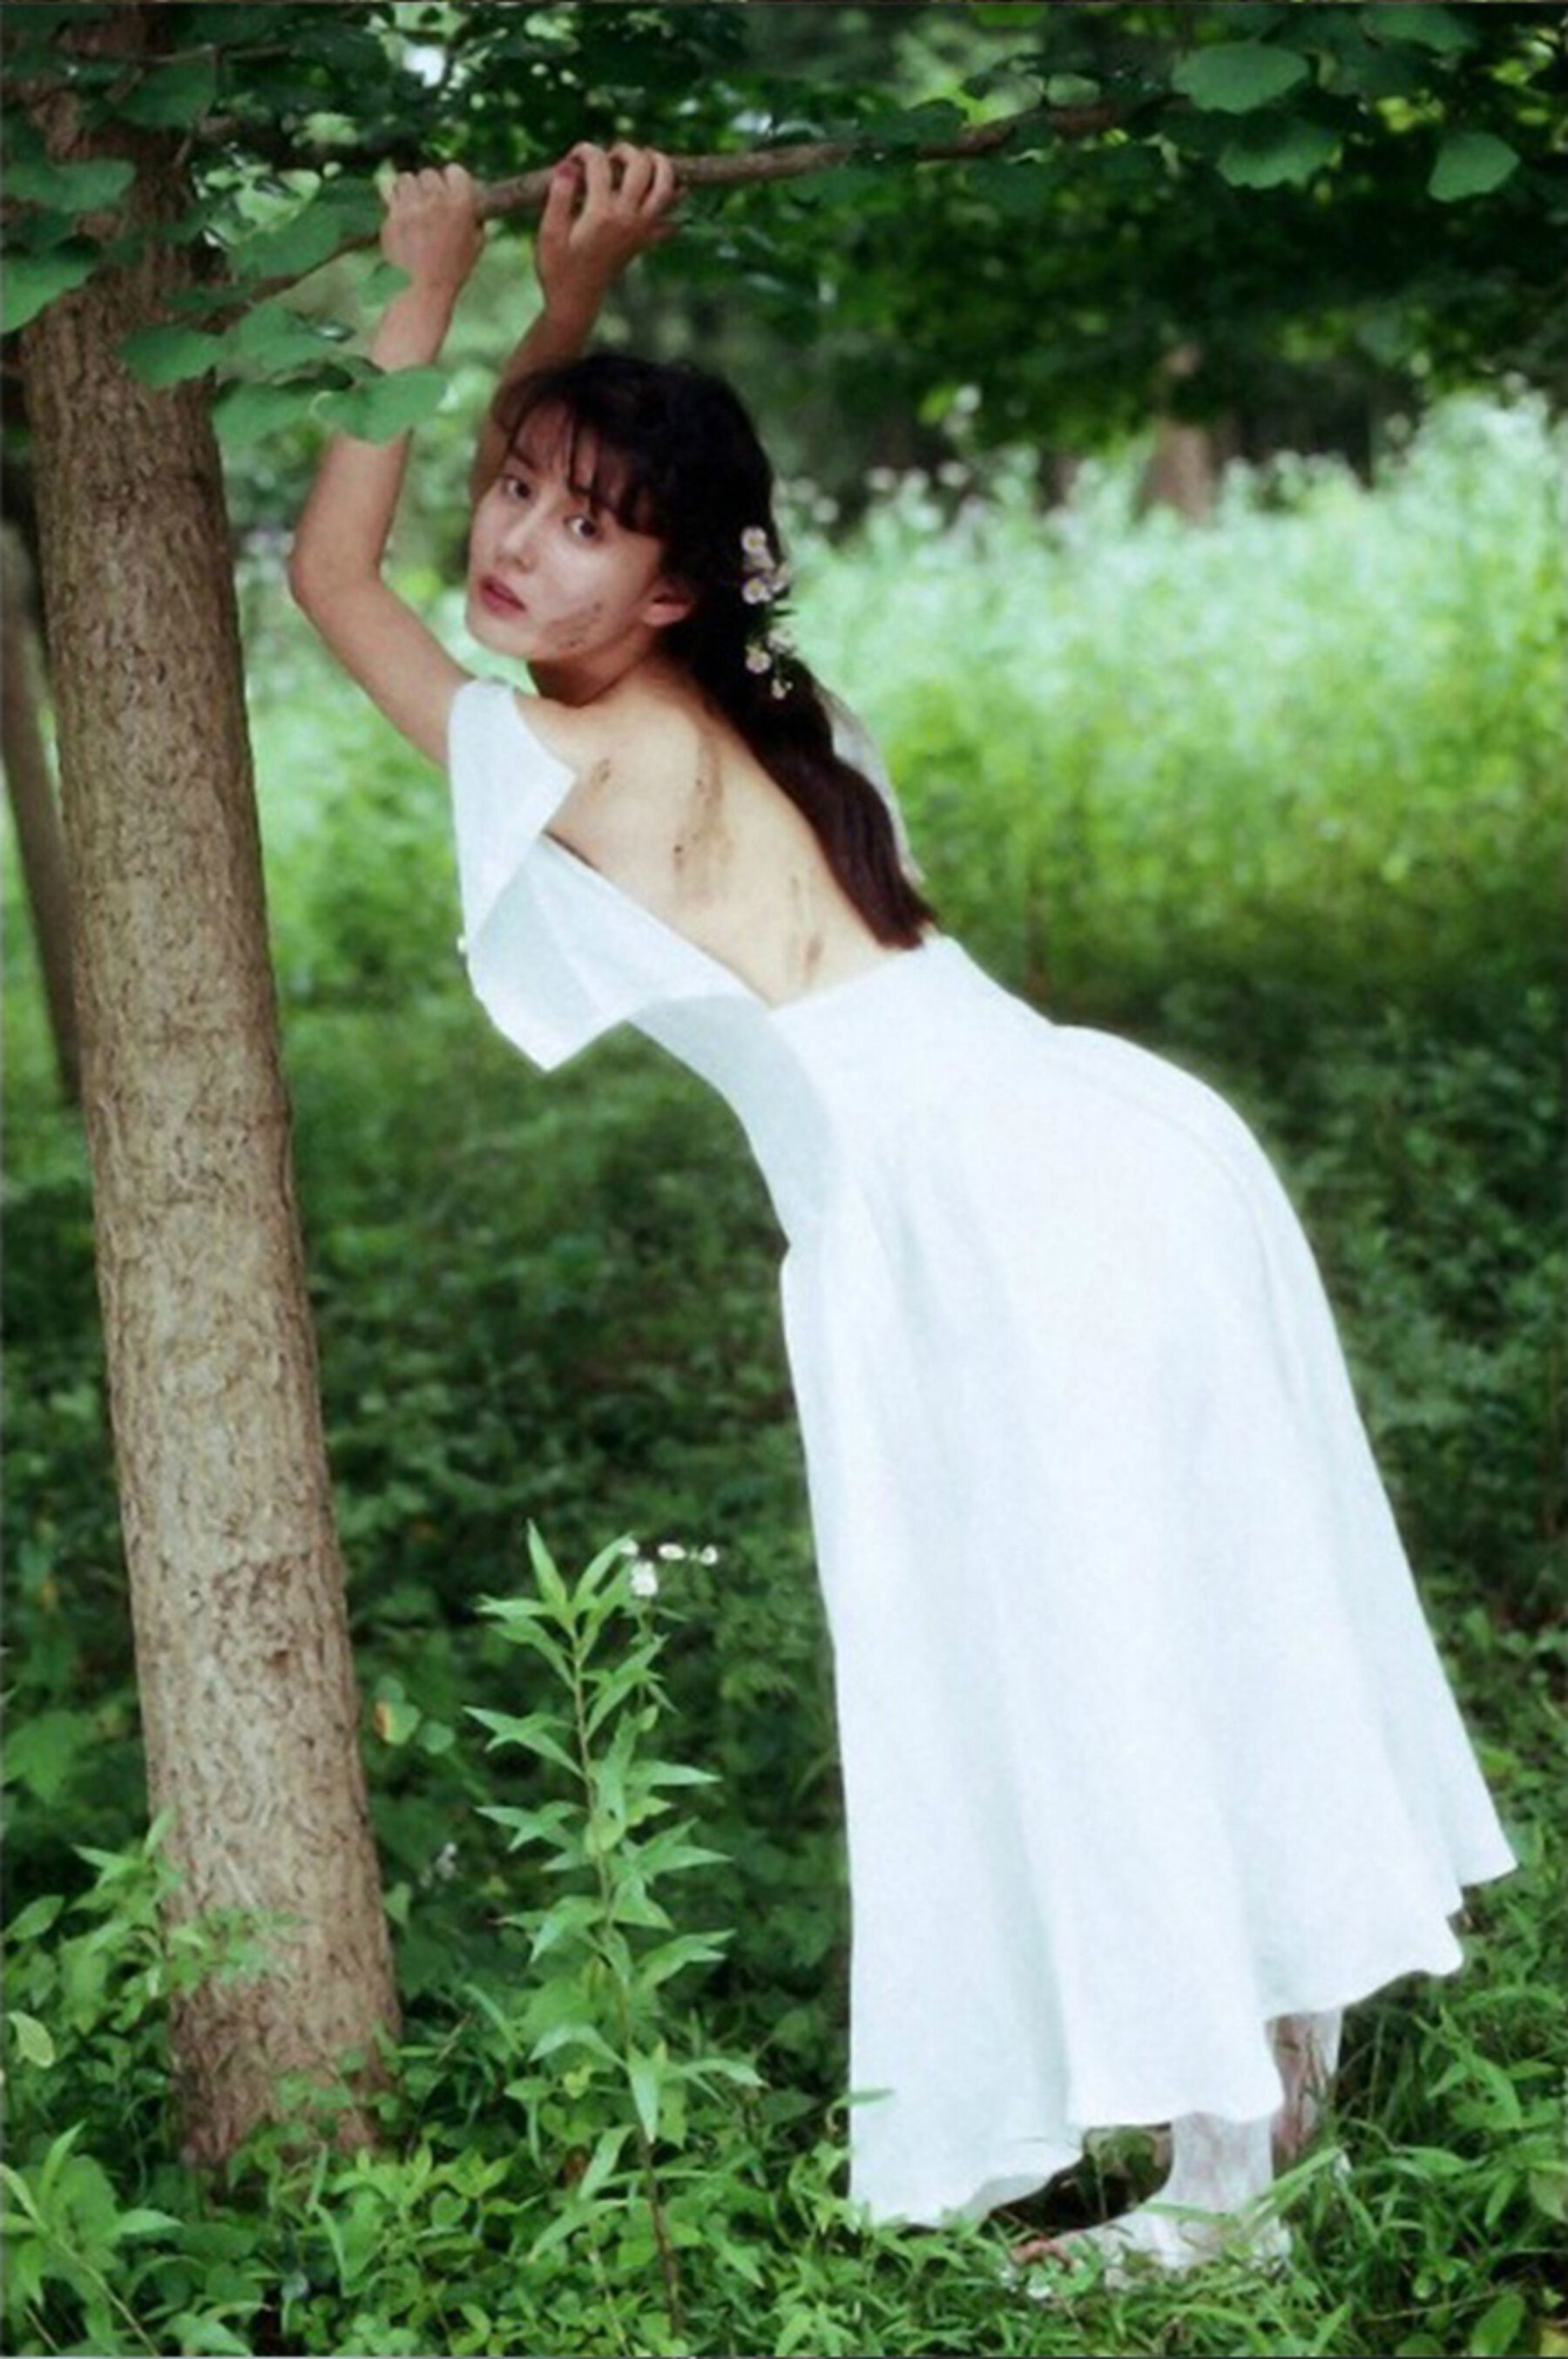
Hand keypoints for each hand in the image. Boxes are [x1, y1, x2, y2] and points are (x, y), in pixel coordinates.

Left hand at [379, 163, 483, 299]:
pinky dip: (394, 200)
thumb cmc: (452, 269)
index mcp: (463, 205)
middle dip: (428, 186)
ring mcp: (413, 207)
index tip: (448, 191)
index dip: (451, 180)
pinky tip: (400, 214)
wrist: (423, 289)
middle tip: (428, 204)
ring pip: (407, 179)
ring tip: (412, 208)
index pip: (455, 171)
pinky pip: (391, 193)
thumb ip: (474, 217)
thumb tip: (472, 198)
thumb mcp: (476, 243)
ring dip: (409, 190)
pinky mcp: (393, 214)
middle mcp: (438, 201)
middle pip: (429, 173)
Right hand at [535, 141, 678, 323]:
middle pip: (641, 166)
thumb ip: (559, 195)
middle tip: (612, 156)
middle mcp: (626, 219)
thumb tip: (569, 164)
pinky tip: (673, 193)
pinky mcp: (643, 243)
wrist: (575, 301)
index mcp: (600, 214)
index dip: (585, 151)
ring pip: (666, 189)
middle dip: (626, 151)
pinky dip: (675, 205)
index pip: (600, 163)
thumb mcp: (548, 232)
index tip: (573, 158)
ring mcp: (639, 231)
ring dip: (662, 167)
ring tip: (649, 158)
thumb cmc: (557, 268)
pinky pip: (671, 222)